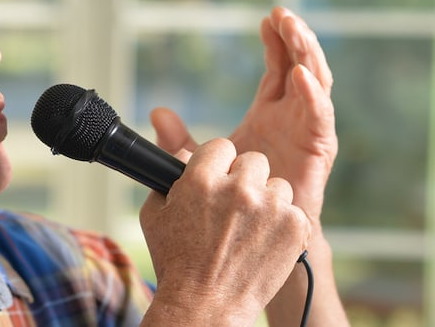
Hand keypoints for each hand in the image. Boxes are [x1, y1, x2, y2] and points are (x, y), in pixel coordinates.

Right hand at [139, 138, 309, 325]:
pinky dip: (283, 224)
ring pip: (278, 184)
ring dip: (267, 200)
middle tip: (235, 206)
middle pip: (254, 161)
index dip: (218, 163)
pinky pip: (294, 209)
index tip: (218, 180)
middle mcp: (238, 188)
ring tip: (250, 227)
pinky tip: (264, 241)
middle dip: (245, 179)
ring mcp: (270, 207)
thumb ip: (169, 179)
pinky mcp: (294, 226)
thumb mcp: (155, 214)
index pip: (221, 146)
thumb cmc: (176, 262)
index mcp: (202, 180)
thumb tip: (185, 157)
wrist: (206, 304)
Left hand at [151, 7, 336, 222]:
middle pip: (301, 66)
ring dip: (307, 55)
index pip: (277, 68)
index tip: (265, 19)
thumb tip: (156, 113)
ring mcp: (308, 131)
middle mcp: (293, 116)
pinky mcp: (317, 150)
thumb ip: (180, 140)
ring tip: (293, 30)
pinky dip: (312, 94)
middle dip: (295, 38)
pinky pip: (318, 117)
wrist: (260, 238)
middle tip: (282, 14)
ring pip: (316, 83)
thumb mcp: (204, 163)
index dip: (275, 42)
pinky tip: (301, 75)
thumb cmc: (238, 199)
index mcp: (270, 113)